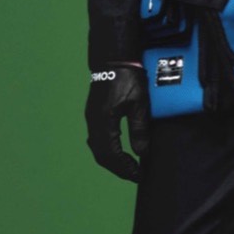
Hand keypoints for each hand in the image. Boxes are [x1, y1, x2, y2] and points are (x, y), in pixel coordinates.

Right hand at [86, 66, 151, 180]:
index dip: (124, 168)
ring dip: (112, 161)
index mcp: (103, 121)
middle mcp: (93, 122)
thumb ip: (139, 129)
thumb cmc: (128, 78)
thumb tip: (141, 153)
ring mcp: (91, 118)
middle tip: (135, 175)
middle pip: (101, 155)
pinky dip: (107, 151)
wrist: (113, 58)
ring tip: (129, 167)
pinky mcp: (93, 114)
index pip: (111, 154)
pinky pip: (97, 140)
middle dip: (118, 168)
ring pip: (97, 148)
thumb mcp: (139, 104)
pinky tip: (119, 152)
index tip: (138, 175)